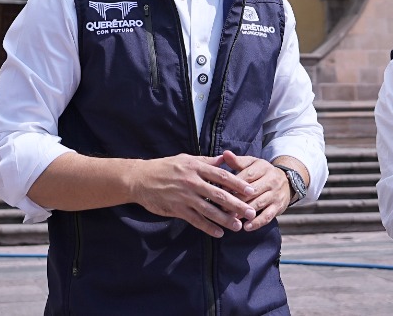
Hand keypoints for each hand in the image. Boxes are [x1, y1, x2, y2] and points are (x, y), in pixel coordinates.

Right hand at [127, 153, 257, 237]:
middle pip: (219, 195)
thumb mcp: (186, 159)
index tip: (251, 190)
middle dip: (237, 204)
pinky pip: (196, 220)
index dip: (238, 183)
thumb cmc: (165, 167)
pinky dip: (208, 228)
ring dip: (225, 219)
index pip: (222, 176)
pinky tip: (218, 233)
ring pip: (209, 210)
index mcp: (196, 167)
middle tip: (251, 211)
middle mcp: (192, 182)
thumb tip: (225, 159)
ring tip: (238, 226)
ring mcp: (185, 196)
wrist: (141, 179)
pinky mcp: (177, 209)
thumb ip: (206, 161)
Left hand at [215, 151, 295, 230]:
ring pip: (259, 203)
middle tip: (221, 208)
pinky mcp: (279, 206)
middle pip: (252, 191)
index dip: (233, 184)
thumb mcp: (252, 164)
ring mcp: (275, 194)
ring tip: (231, 219)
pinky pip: (268, 216)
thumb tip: (225, 153)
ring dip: (244, 212)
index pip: (246, 175)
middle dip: (236, 200)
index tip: (220, 191)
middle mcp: (271, 180)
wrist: (286, 181)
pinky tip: (246, 227)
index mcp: (262, 167)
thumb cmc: (262, 172)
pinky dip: (257, 223)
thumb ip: (237, 161)